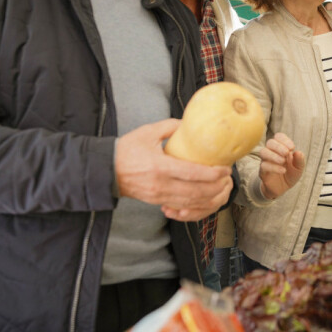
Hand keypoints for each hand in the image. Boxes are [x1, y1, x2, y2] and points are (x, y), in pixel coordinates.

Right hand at [115, 119, 232, 221]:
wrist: (104, 171)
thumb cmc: (126, 150)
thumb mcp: (147, 132)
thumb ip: (170, 127)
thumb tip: (189, 123)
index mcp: (160, 166)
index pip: (193, 173)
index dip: (213, 173)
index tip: (225, 169)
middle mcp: (161, 185)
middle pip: (197, 192)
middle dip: (217, 187)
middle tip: (227, 179)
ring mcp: (159, 196)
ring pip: (191, 203)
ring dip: (210, 198)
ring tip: (221, 189)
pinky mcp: (156, 201)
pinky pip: (181, 208)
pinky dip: (196, 206)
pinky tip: (205, 199)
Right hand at [259, 132, 304, 199]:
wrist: (282, 188)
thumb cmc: (290, 174)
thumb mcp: (299, 168)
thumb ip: (300, 160)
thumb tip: (298, 152)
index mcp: (281, 148)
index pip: (278, 136)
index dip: (284, 140)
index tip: (292, 147)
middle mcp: (272, 152)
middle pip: (270, 142)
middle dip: (279, 146)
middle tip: (287, 153)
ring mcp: (266, 161)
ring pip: (263, 152)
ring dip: (274, 155)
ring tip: (283, 161)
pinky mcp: (262, 171)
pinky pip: (263, 166)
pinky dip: (274, 167)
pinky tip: (283, 170)